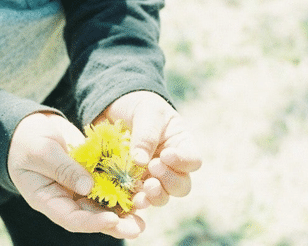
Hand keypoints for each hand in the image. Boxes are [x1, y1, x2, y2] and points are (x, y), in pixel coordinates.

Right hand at [7, 112, 145, 238]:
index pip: (71, 218)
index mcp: (48, 200)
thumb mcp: (41, 152)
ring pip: (104, 203)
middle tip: (137, 228)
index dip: (92, 223)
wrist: (29, 127)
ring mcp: (79, 187)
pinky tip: (142, 186)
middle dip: (116, 223)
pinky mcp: (91, 173)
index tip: (112, 221)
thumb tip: (88, 186)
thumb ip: (63, 168)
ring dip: (125, 207)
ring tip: (145, 210)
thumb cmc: (27, 141)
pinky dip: (124, 186)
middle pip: (92, 216)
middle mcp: (66, 198)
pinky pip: (109, 182)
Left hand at [94, 91, 202, 208]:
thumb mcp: (147, 112)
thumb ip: (146, 135)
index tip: (166, 154)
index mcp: (180, 146)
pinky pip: (138, 199)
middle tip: (153, 167)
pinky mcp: (132, 185)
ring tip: (145, 186)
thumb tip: (140, 162)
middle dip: (169, 181)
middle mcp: (170, 167)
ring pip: (163, 197)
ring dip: (156, 195)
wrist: (114, 108)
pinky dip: (137, 202)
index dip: (183, 162)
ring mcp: (151, 178)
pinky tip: (132, 200)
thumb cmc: (140, 106)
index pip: (193, 161)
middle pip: (181, 186)